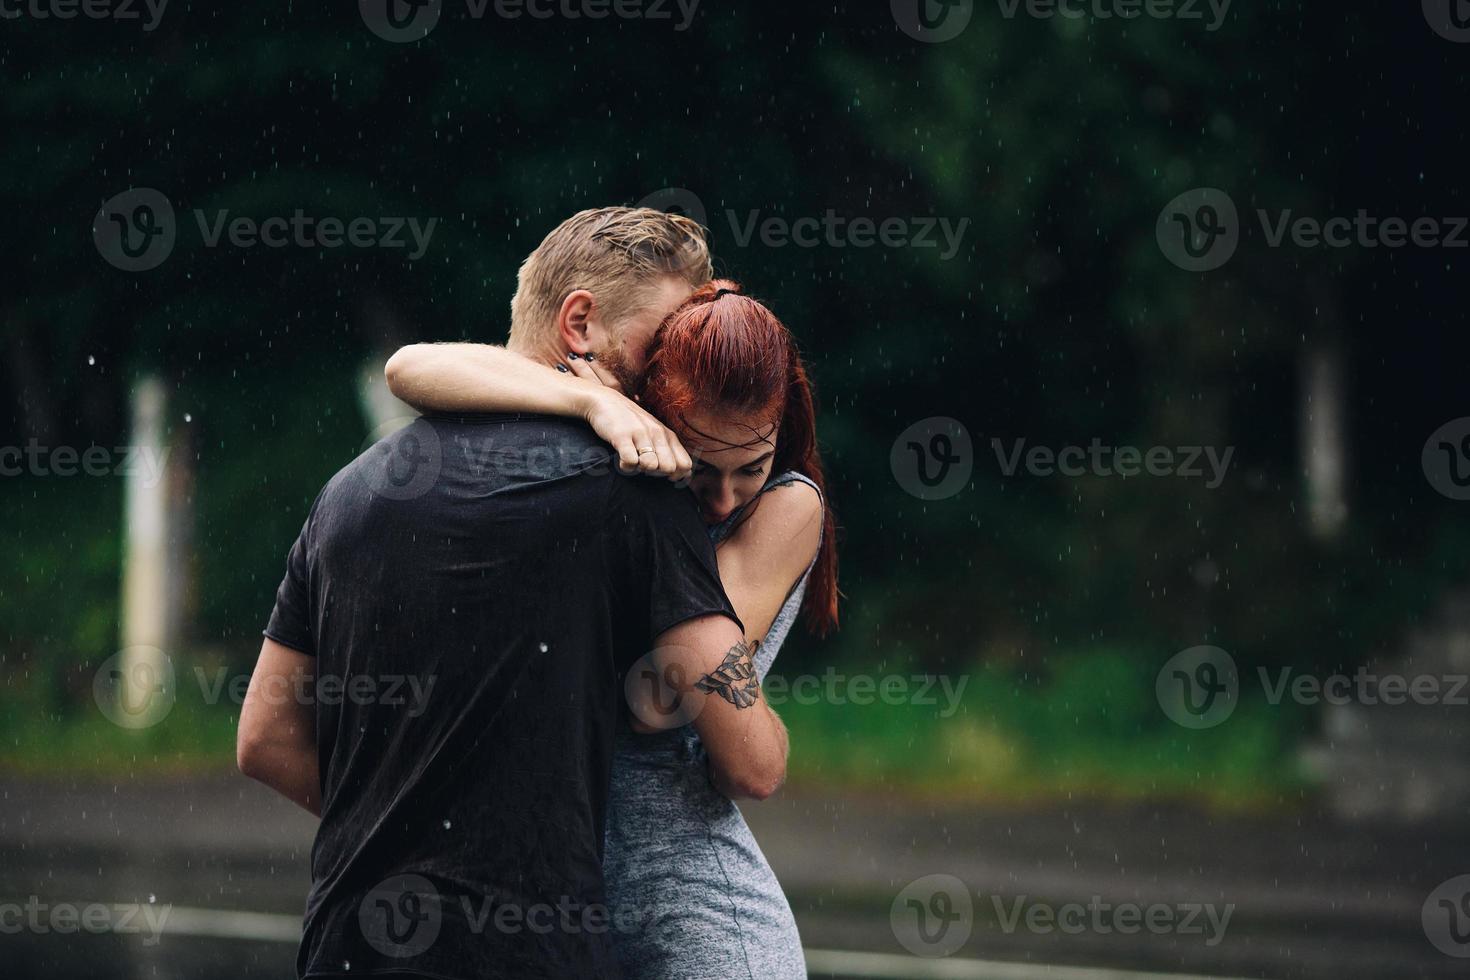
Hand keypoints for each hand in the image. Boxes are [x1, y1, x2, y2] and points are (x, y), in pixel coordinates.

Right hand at [573, 365, 692, 480]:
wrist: (604, 401)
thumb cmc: (632, 423)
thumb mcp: (656, 433)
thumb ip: (670, 451)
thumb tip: (685, 475)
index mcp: (668, 435)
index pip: (685, 465)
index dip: (676, 476)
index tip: (663, 475)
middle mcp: (657, 433)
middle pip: (669, 468)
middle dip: (657, 474)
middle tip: (644, 467)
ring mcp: (640, 434)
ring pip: (651, 465)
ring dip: (640, 470)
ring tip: (633, 461)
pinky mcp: (622, 436)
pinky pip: (630, 462)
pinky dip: (625, 467)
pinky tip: (622, 460)